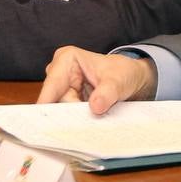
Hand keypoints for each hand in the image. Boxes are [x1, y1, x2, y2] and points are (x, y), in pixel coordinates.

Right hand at [37, 46, 156, 114]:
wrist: (132, 79)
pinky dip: (77, 120)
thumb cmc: (124, 72)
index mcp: (66, 59)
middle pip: (54, 101)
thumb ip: (107, 92)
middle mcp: (60, 73)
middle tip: (85, 122)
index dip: (48, 104)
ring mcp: (63, 87)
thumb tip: (95, 106)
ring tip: (94, 118)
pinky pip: (67, 115)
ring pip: (60, 110)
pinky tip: (89, 122)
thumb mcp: (119, 80)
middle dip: (68, 113)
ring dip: (75, 118)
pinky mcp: (68, 100)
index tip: (47, 121)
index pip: (52, 85)